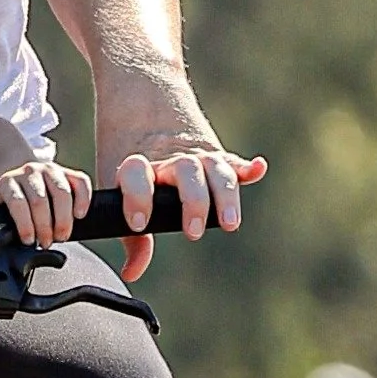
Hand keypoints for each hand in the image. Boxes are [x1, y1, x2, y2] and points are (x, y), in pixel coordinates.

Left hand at [0, 161, 91, 247]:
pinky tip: (80, 215)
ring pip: (62, 192)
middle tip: (46, 243)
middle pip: (40, 200)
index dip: (25, 224)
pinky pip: (80, 182)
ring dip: (64, 218)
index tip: (29, 241)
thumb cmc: (9, 204)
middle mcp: (29, 172)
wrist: (19, 181)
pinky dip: (83, 199)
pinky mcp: (68, 172)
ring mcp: (50, 169)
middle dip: (45, 226)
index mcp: (8, 182)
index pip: (17, 202)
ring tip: (62, 235)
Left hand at [115, 148, 267, 280]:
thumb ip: (131, 236)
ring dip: (225, 195)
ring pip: (215, 169)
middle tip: (193, 231)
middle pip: (187, 173)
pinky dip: (247, 167)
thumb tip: (132, 273)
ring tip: (229, 222)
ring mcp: (195, 155)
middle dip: (192, 202)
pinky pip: (233, 161)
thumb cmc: (130, 160)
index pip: (136, 175)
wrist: (142, 104)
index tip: (137, 223)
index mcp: (139, 164)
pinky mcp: (216, 154)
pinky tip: (257, 169)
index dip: (136, 197)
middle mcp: (170, 159)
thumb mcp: (118, 190)